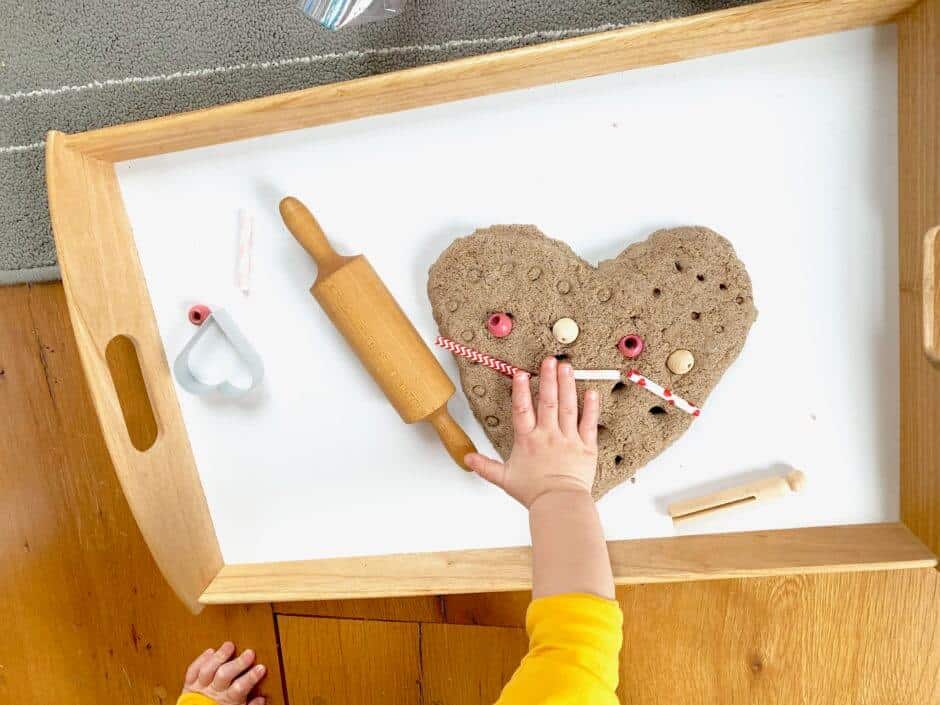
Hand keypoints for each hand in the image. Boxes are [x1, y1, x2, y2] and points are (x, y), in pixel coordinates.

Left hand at [181, 642, 266, 704]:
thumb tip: (261, 699)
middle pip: (224, 675)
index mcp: (227, 700)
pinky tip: (211, 651)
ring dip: (219, 656)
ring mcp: (200, 687)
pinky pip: (193, 670)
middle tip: (250, 653)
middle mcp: (213, 692)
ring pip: (208, 670)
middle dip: (238, 663)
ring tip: (229, 645)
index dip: (251, 677)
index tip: (261, 668)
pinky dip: (201, 660)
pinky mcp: (190, 684)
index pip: (240, 688)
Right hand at [465, 357, 599, 507]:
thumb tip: (467, 459)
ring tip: (567, 368)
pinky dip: (591, 408)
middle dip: (548, 379)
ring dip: (567, 386)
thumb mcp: (504, 479)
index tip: (521, 373)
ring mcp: (568, 439)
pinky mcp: (586, 447)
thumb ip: (485, 466)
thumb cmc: (533, 493)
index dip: (521, 391)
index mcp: (528, 440)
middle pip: (547, 402)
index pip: (522, 410)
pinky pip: (589, 424)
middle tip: (550, 360)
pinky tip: (591, 392)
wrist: (559, 504)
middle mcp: (548, 435)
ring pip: (568, 408)